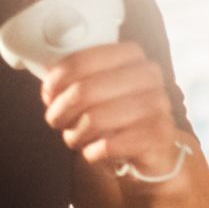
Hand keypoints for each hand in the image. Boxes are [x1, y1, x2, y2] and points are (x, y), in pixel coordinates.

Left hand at [39, 41, 187, 181]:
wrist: (149, 149)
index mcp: (131, 55)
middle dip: (61, 110)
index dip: (56, 80)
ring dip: (75, 134)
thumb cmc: (117, 116)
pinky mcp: (159, 134)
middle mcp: (148, 75)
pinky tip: (93, 151)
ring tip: (75, 138)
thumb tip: (49, 85)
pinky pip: (108, 145)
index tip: (49, 95)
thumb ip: (75, 79)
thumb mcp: (98, 90)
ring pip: (94, 119)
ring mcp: (157, 104)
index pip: (82, 60)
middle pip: (84, 91)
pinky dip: (92, 152)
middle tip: (57, 121)